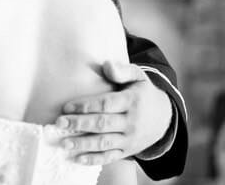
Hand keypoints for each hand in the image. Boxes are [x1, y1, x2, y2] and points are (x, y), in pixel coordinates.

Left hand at [56, 61, 172, 164]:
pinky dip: (94, 159)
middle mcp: (131, 122)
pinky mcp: (128, 150)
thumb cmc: (143, 93)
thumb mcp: (138, 77)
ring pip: (105, 143)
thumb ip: (123, 70)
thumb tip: (107, 65)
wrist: (165, 117)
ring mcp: (130, 139)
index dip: (85, 106)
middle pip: (102, 124)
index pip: (106, 104)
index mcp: (132, 102)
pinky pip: (110, 157)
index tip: (66, 107)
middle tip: (59, 123)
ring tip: (64, 143)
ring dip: (83, 144)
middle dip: (79, 124)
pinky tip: (78, 158)